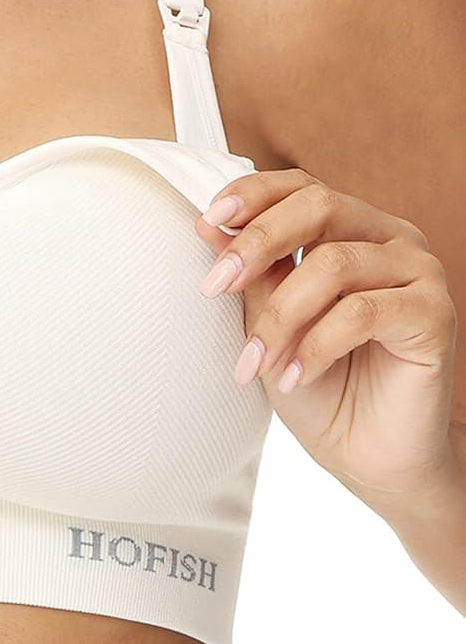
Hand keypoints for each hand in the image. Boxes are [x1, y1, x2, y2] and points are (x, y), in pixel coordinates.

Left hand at [195, 169, 459, 505]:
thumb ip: (252, 275)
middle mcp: (390, 239)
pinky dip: (316, 345)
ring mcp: (419, 272)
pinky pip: (362, 312)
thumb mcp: (270, 326)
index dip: (253, 196)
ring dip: (280, 317)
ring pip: (334, 265)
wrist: (369, 457)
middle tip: (215, 286)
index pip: (302, 187)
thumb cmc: (321, 388)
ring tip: (257, 363)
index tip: (208, 220)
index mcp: (352, 229)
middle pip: (319, 206)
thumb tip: (208, 226)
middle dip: (257, 243)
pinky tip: (294, 376)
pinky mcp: (434, 314)